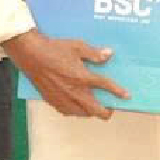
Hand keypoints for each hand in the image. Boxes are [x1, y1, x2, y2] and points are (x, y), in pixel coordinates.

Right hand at [4, 30, 125, 119]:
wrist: (31, 55)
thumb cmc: (54, 48)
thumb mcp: (77, 46)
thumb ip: (94, 53)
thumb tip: (109, 54)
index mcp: (82, 77)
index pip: (106, 86)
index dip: (118, 92)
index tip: (127, 96)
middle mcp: (75, 91)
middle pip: (96, 110)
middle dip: (106, 112)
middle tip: (109, 108)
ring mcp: (64, 98)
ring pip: (83, 114)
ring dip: (91, 112)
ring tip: (93, 106)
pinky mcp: (53, 101)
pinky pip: (68, 112)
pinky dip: (76, 111)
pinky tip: (76, 106)